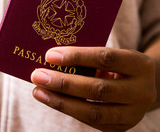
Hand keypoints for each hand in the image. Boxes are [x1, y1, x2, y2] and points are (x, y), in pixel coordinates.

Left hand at [31, 47, 156, 131]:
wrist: (142, 87)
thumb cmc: (118, 65)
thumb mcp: (113, 55)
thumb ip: (88, 57)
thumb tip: (51, 59)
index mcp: (139, 65)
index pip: (105, 58)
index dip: (76, 56)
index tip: (50, 55)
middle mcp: (141, 91)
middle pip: (98, 89)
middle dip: (63, 83)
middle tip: (37, 75)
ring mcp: (133, 113)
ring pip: (93, 111)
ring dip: (60, 102)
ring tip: (38, 92)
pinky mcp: (121, 127)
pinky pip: (91, 120)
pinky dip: (69, 109)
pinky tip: (51, 100)